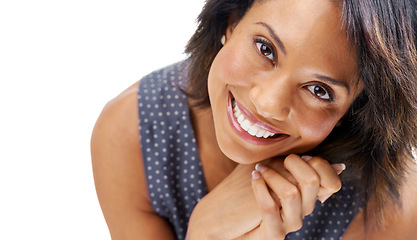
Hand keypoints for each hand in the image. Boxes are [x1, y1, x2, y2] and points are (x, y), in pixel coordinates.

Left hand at [187, 155, 344, 239]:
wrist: (218, 219)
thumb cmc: (243, 191)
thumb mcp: (271, 171)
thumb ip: (294, 165)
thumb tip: (337, 164)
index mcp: (307, 195)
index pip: (332, 183)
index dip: (319, 164)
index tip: (299, 156)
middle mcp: (303, 211)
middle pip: (314, 181)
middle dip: (293, 162)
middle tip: (277, 160)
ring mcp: (289, 224)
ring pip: (291, 193)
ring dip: (271, 174)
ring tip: (258, 170)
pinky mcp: (274, 235)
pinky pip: (271, 208)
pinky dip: (260, 187)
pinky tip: (253, 178)